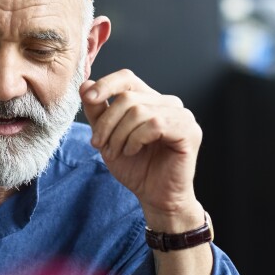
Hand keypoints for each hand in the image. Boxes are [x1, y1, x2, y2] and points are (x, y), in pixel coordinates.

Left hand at [81, 70, 202, 229]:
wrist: (154, 196)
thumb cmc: (135, 167)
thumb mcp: (107, 136)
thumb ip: (97, 111)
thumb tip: (85, 85)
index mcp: (150, 100)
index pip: (127, 78)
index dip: (106, 84)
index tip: (89, 98)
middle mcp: (168, 103)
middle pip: (128, 98)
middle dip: (107, 123)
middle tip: (98, 145)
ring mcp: (182, 115)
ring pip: (139, 111)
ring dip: (119, 135)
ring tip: (117, 152)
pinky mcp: (189, 131)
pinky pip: (154, 124)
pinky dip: (136, 139)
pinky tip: (133, 151)